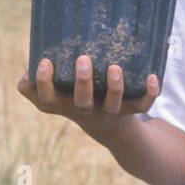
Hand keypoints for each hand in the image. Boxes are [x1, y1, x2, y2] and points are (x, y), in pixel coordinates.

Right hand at [17, 55, 159, 129]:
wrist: (107, 125)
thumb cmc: (72, 97)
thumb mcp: (53, 92)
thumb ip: (36, 81)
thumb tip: (31, 61)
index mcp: (61, 105)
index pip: (46, 100)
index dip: (43, 83)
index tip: (44, 61)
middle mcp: (84, 111)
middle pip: (82, 102)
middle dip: (83, 82)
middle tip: (84, 59)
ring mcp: (108, 112)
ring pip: (113, 104)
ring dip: (115, 87)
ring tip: (114, 67)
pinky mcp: (130, 111)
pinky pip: (142, 105)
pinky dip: (150, 93)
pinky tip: (152, 76)